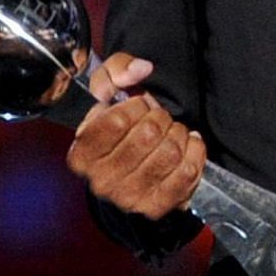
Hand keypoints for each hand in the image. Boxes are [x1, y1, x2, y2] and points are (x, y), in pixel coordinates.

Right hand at [65, 52, 205, 219]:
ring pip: (170, 152)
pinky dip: (194, 152)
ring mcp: (129, 197)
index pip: (116, 120)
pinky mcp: (156, 206)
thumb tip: (140, 70)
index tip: (139, 106)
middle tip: (158, 119)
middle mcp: (101, 180)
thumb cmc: (118, 129)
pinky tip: (188, 144)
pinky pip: (187, 172)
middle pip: (148, 134)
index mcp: (81, 154)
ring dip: (178, 134)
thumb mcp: (107, 92)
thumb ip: (116, 70)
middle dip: (160, 118)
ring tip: (171, 132)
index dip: (136, 106)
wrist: (129, 171)